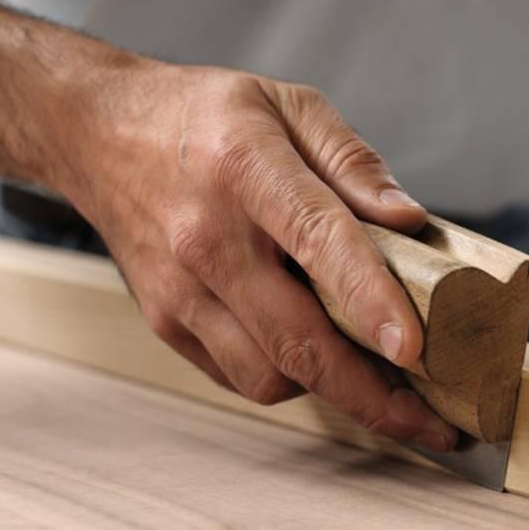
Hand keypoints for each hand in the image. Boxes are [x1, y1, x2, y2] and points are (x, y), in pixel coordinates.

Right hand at [59, 61, 456, 450]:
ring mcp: (181, 291)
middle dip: (372, 395)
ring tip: (386, 386)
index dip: (368, 298)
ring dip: (334, 389)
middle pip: (296, 339)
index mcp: (247, 169)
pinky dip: (291, 377)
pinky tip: (323, 358)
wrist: (97, 133)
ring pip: (270, 375)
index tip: (412, 348)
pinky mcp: (167, 322)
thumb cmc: (205, 117)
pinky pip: (241, 375)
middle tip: (431, 423)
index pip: (316, 239)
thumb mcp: (291, 106)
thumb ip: (355, 163)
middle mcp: (207, 239)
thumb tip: (410, 222)